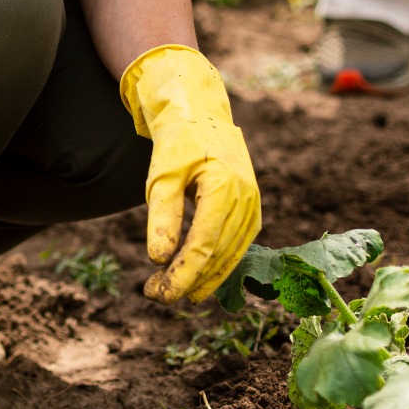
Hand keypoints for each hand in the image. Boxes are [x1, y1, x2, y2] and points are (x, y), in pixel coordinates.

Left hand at [118, 45, 260, 303]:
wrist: (201, 112)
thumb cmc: (178, 141)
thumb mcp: (162, 175)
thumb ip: (162, 216)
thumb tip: (159, 259)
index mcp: (225, 188)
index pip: (204, 245)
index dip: (183, 274)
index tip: (160, 293)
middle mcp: (246, 200)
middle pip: (218, 255)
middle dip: (187, 280)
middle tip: (155, 296)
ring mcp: (253, 205)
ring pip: (230, 255)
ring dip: (202, 277)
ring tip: (170, 292)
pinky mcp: (250, 209)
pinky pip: (236, 245)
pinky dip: (216, 264)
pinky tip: (196, 277)